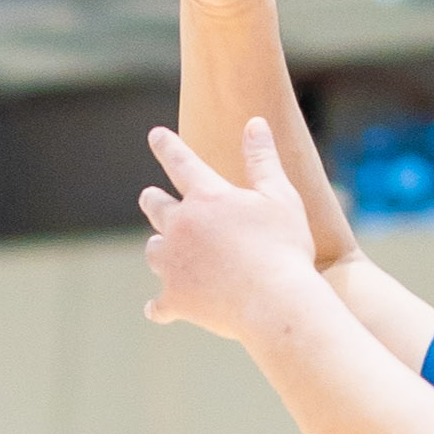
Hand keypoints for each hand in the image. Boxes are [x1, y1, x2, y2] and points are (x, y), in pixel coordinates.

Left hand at [139, 115, 317, 342]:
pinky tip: (156, 311)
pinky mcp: (175, 300)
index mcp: (207, 198)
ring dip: (160, 248)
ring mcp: (173, 265)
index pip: (181, 162)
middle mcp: (181, 227)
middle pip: (155, 207)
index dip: (167, 145)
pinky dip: (159, 307)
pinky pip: (158, 305)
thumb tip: (255, 123)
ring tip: (162, 250)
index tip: (155, 135)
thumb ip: (263, 160)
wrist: (275, 304)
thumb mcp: (280, 197)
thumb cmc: (284, 248)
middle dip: (153, 200)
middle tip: (149, 198)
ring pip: (154, 251)